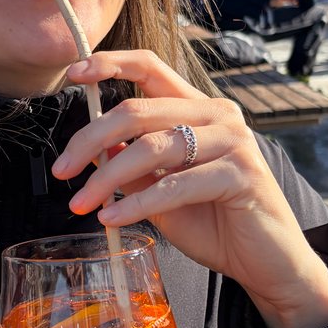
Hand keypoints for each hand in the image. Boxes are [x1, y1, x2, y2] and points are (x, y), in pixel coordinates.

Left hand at [50, 50, 327, 327]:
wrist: (265, 263)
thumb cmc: (214, 223)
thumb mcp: (162, 190)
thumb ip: (134, 164)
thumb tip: (95, 148)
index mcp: (198, 108)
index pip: (150, 67)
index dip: (109, 64)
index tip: (73, 74)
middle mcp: (218, 115)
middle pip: (137, 110)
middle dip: (90, 140)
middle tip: (62, 170)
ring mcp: (233, 141)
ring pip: (151, 148)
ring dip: (106, 178)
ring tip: (81, 204)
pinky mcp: (240, 174)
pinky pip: (173, 185)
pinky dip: (136, 203)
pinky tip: (112, 218)